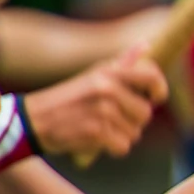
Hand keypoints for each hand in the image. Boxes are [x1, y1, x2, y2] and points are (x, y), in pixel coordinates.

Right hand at [26, 46, 167, 161]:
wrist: (34, 120)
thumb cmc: (69, 99)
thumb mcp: (94, 75)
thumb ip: (122, 65)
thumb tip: (146, 46)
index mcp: (109, 72)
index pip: (151, 75)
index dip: (159, 89)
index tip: (155, 98)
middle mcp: (108, 88)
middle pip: (145, 113)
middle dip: (133, 121)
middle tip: (111, 119)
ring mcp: (103, 110)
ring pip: (135, 132)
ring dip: (121, 135)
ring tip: (99, 127)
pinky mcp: (97, 131)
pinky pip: (123, 146)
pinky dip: (112, 148)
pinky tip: (96, 139)